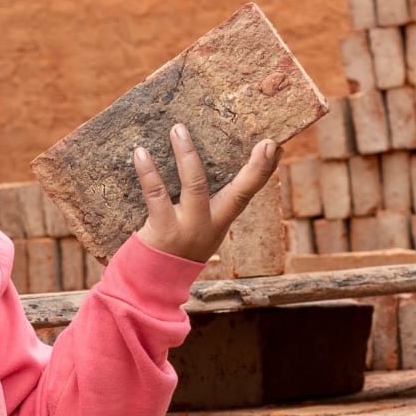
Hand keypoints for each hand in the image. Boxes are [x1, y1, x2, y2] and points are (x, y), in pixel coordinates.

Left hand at [134, 124, 281, 262]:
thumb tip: (200, 162)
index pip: (247, 194)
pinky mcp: (162, 231)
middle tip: (264, 142)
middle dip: (254, 169)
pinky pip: (156, 195)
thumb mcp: (197, 228)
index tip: (274, 146)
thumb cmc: (173, 249)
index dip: (262, 172)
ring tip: (178, 129)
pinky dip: (148, 171)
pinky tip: (140, 153)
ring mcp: (187, 229)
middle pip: (238, 194)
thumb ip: (205, 203)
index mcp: (220, 222)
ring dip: (186, 154)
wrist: (149, 285)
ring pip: (194, 185)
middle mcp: (209, 226)